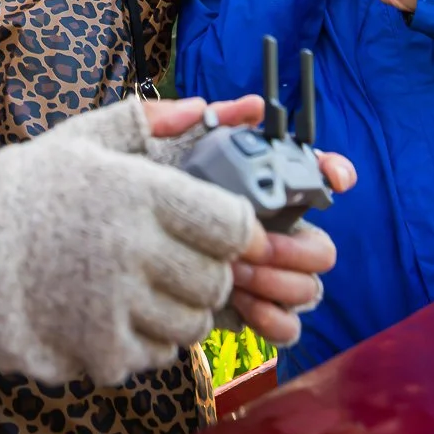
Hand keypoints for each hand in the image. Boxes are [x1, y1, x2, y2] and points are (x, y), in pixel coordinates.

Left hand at [142, 97, 356, 344]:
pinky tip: (240, 301)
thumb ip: (206, 121)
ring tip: (234, 272)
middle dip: (296, 247)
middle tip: (254, 244)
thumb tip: (252, 107)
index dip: (333, 173)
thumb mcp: (156, 147)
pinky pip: (287, 326)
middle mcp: (271, 233)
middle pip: (322, 247)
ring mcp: (265, 277)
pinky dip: (272, 317)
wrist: (100, 248)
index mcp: (256, 189)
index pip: (315, 175)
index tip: (331, 178)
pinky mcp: (251, 314)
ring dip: (279, 281)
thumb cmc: (132, 194)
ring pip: (308, 287)